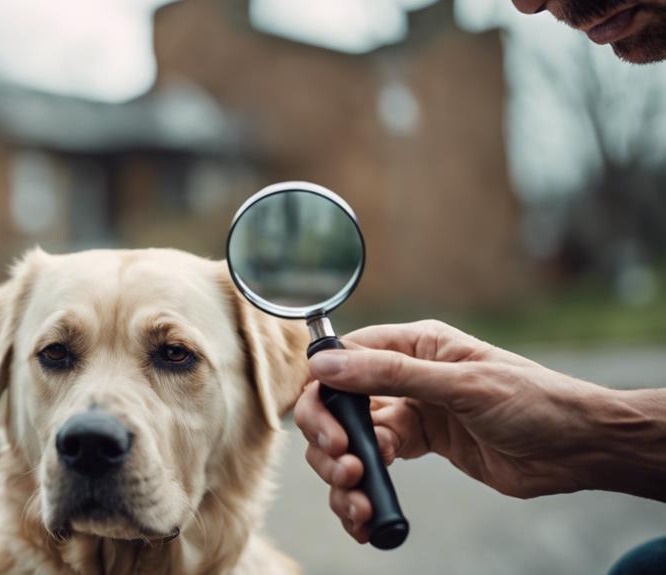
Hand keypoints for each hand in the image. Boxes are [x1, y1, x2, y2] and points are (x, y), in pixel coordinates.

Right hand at [294, 320, 628, 543]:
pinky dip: (363, 494)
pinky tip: (367, 518)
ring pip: (350, 442)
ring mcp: (409, 414)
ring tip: (360, 504)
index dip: (324, 395)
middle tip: (346, 469)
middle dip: (329, 442)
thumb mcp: (461, 384)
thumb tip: (326, 366)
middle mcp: (403, 377)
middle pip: (337, 406)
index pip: (343, 360)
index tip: (332, 432)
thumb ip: (391, 375)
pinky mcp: (416, 448)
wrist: (577, 448)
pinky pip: (374, 468)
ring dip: (343, 476)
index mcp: (412, 346)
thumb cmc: (533, 402)